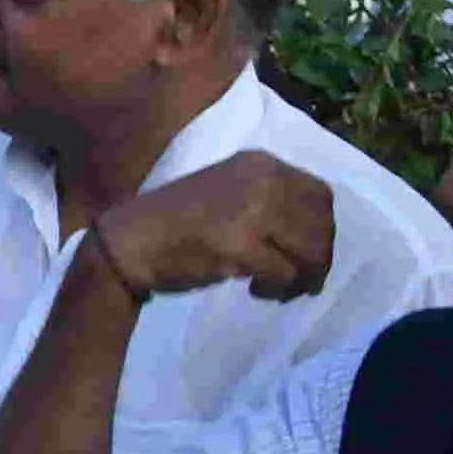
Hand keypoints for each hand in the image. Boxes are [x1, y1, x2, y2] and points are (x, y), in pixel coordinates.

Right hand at [91, 151, 338, 304]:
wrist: (129, 241)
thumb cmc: (176, 220)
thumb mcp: (228, 191)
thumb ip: (268, 198)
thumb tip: (314, 232)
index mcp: (259, 163)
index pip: (320, 194)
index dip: (323, 227)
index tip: (309, 250)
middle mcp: (261, 180)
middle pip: (321, 223)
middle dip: (318, 257)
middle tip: (302, 279)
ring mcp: (250, 211)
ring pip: (309, 249)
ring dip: (303, 275)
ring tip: (281, 287)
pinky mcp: (239, 244)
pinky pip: (283, 272)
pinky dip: (278, 287)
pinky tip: (256, 289)